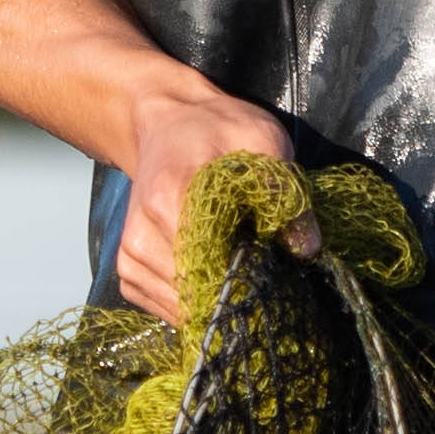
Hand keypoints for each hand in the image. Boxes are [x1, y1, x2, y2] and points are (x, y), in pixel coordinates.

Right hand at [109, 80, 304, 325]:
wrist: (167, 123)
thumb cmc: (217, 130)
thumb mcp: (262, 139)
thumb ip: (284, 192)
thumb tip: (306, 249)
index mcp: (170, 203)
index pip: (214, 269)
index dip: (252, 276)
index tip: (274, 266)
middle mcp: (140, 238)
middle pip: (199, 296)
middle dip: (236, 291)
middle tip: (260, 267)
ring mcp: (130, 258)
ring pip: (184, 310)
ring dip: (215, 298)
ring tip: (233, 261)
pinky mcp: (129, 270)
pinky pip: (167, 308)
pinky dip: (196, 299)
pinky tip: (211, 269)